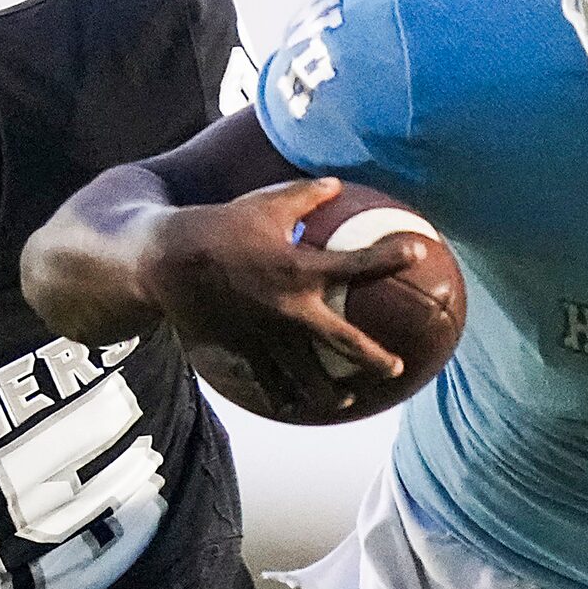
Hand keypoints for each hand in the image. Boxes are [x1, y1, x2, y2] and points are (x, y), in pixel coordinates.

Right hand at [142, 178, 414, 418]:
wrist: (168, 264)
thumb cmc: (219, 227)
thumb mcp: (265, 204)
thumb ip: (305, 195)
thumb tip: (336, 184)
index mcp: (301, 270)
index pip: (358, 266)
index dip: (391, 256)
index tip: (419, 251)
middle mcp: (290, 310)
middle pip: (344, 344)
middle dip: (373, 359)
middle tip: (395, 368)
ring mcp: (267, 336)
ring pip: (306, 377)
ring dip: (329, 393)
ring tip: (347, 400)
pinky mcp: (242, 350)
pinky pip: (266, 381)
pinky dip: (281, 395)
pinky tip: (291, 404)